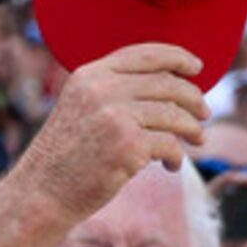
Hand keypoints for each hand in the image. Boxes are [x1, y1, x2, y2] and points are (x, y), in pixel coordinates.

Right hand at [19, 44, 207, 218]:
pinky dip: (177, 156)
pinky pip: (170, 145)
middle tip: (204, 113)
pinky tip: (171, 165)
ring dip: (192, 129)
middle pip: (167, 83)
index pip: (144, 54)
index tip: (196, 66)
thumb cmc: (65, 155)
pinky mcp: (128, 147)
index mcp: (90, 75)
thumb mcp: (80, 107)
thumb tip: (169, 84)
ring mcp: (116, 117)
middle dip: (193, 98)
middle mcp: (102, 90)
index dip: (177, 57)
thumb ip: (113, 89)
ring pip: (175, 114)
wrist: (42, 192)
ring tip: (196, 140)